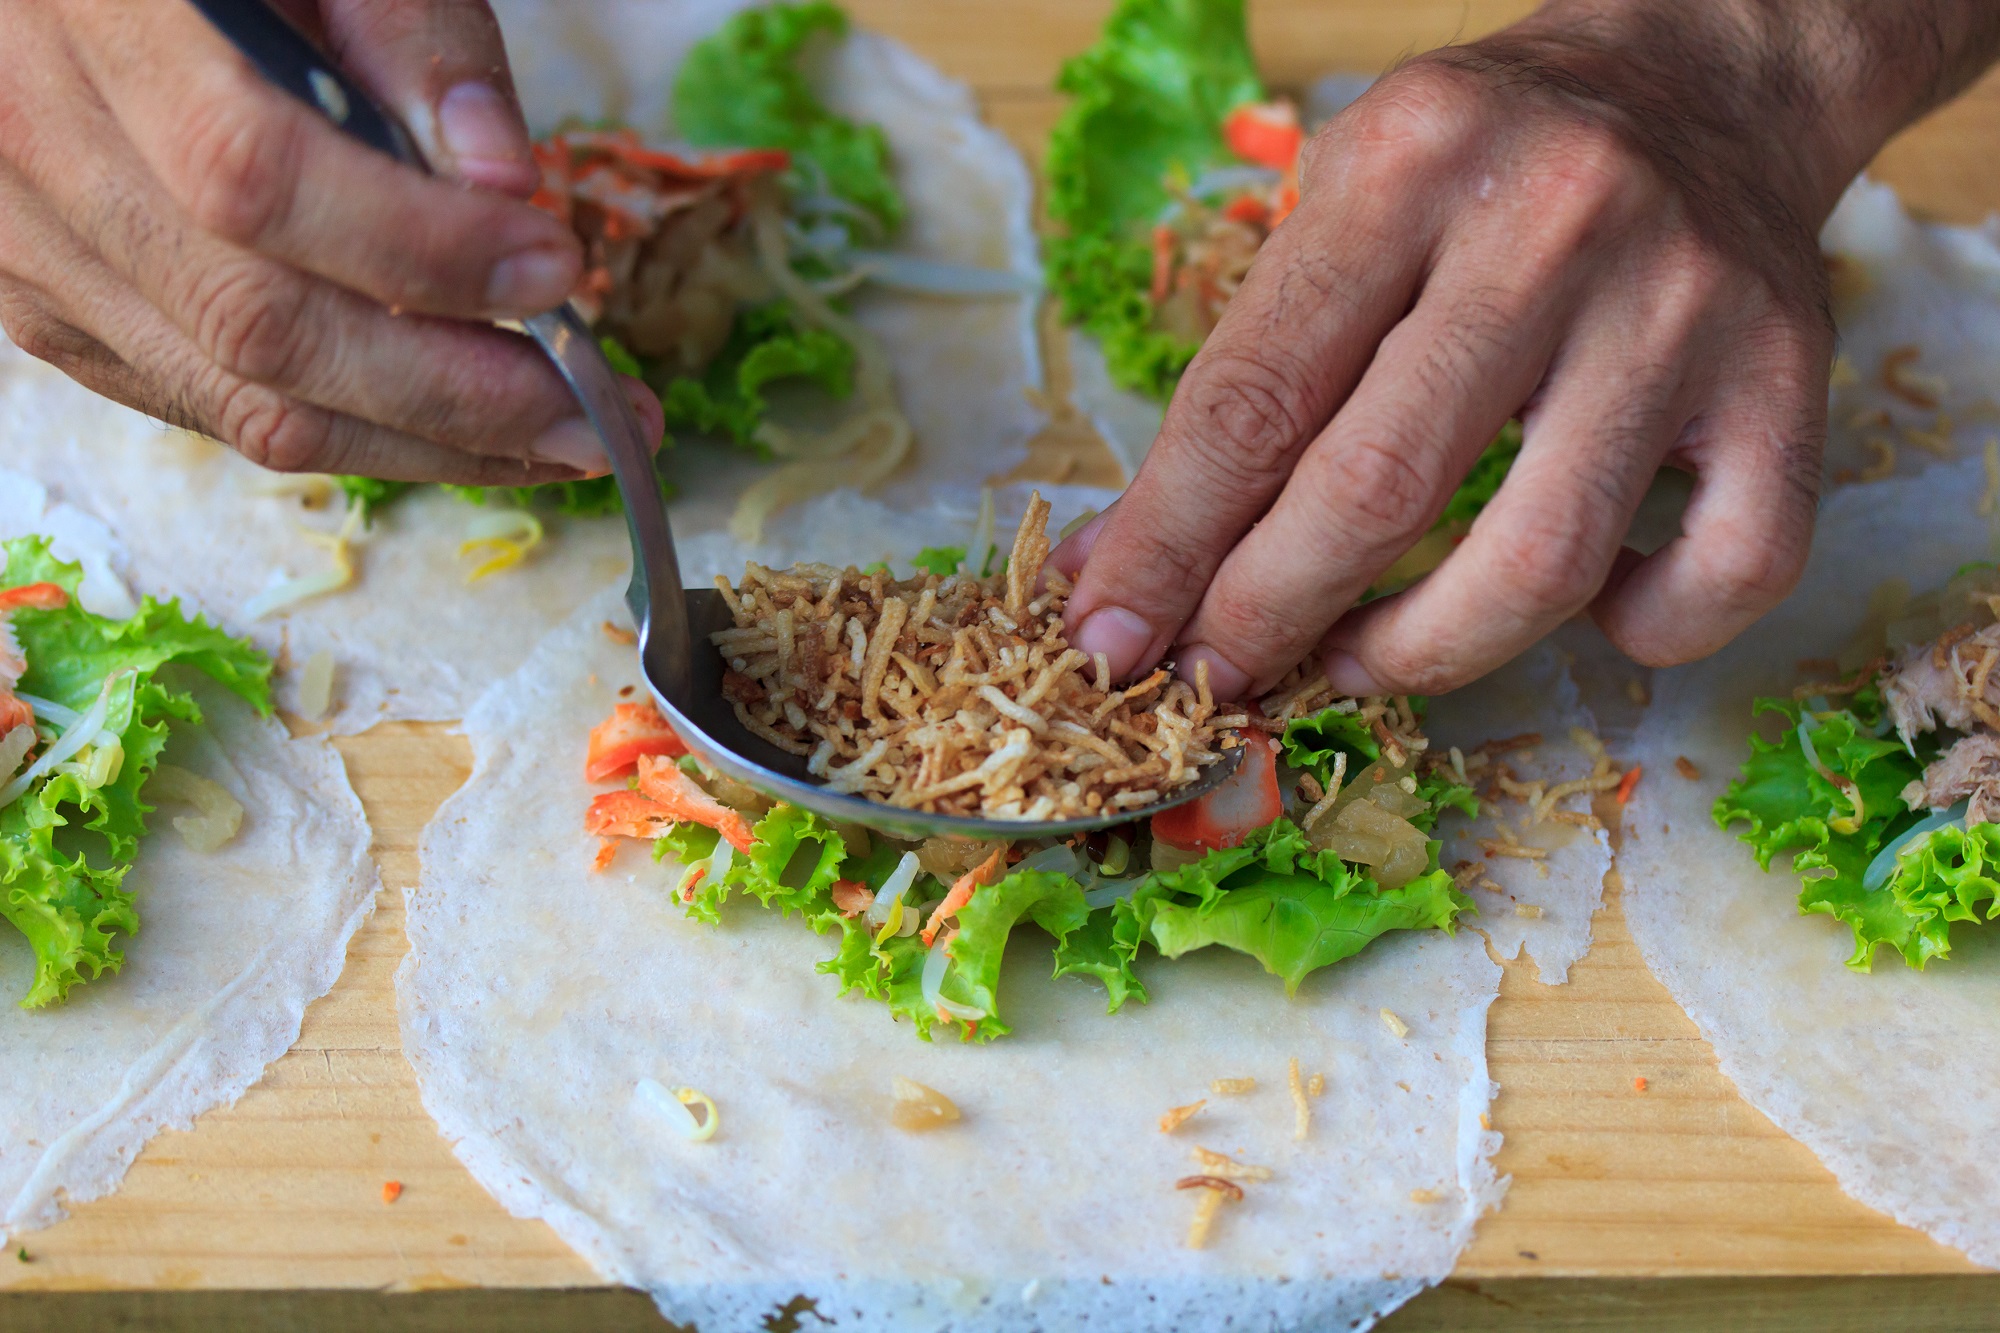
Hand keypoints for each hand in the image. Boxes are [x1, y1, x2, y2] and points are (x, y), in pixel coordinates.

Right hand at [0, 0, 661, 483]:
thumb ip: (412, 32)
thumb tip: (503, 181)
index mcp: (99, 20)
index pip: (255, 174)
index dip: (419, 246)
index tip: (555, 268)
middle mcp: (42, 149)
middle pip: (260, 325)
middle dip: (456, 392)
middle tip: (598, 415)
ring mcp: (36, 252)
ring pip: (246, 404)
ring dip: (428, 445)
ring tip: (560, 442)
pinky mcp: (52, 318)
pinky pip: (220, 414)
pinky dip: (359, 436)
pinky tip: (463, 430)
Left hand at [1053, 0, 1999, 697]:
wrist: (1699, 82)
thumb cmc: (1482, 168)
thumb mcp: (1338, 210)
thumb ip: (1239, 381)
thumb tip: (1116, 568)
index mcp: (1406, 167)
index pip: (1252, 400)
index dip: (1166, 547)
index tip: (1110, 643)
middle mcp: (1554, 224)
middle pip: (1380, 489)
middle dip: (1268, 616)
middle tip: (1216, 678)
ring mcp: (1684, 308)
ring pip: (1540, 563)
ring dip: (1423, 654)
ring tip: (1360, 660)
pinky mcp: (1792, 377)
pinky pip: (1728, 571)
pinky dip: (1645, 633)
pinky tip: (1590, 612)